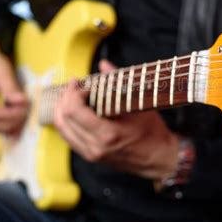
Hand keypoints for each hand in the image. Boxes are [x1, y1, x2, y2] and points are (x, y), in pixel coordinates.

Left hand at [53, 60, 178, 180]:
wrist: (159, 158)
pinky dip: (66, 120)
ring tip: (72, 95)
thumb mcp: (137, 103)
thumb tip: (103, 64)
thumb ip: (117, 82)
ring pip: (62, 128)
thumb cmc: (152, 131)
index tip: (81, 83)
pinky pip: (68, 136)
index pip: (73, 111)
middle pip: (63, 119)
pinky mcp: (90, 156)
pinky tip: (74, 109)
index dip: (72, 93)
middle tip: (74, 86)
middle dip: (65, 98)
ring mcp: (91, 154)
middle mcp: (95, 147)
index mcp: (107, 135)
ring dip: (62, 108)